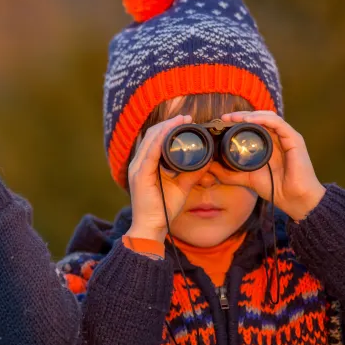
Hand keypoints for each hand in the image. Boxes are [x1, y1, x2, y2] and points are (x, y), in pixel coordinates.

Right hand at [126, 115, 206, 242]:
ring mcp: (137, 168)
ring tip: (182, 120)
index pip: (154, 139)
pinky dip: (161, 139)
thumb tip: (207, 161)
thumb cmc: (163, 210)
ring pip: (150, 139)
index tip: (186, 121)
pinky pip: (150, 152)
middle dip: (168, 124)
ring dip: (166, 127)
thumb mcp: (181, 187)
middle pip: (151, 135)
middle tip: (187, 117)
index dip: (168, 128)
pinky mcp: (140, 175)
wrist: (151, 228)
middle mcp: (138, 163)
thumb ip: (191, 173)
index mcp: (145, 165)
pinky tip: (171, 131)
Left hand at [217, 110, 325, 220]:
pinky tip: (250, 120)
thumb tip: (209, 166)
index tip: (220, 123)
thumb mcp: (246, 178)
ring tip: (234, 118)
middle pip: (258, 119)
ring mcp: (286, 137)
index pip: (252, 126)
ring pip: (267, 117)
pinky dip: (263, 118)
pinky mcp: (294, 139)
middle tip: (224, 118)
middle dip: (240, 116)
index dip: (236, 122)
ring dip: (249, 115)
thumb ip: (229, 172)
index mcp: (267, 144)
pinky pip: (278, 123)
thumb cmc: (274, 188)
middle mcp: (277, 138)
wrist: (294, 199)